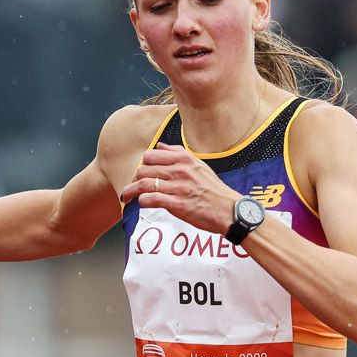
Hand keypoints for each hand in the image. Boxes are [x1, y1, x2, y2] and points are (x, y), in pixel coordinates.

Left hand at [120, 150, 238, 235]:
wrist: (229, 211)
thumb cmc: (213, 190)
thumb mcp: (199, 165)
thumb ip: (178, 153)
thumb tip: (160, 145)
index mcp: (184, 159)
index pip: (151, 155)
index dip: (143, 164)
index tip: (141, 174)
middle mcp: (180, 170)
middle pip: (143, 169)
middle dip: (134, 179)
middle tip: (132, 187)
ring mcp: (179, 187)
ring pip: (144, 183)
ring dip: (131, 191)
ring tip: (127, 198)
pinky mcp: (178, 204)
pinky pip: (151, 198)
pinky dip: (142, 200)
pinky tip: (142, 203)